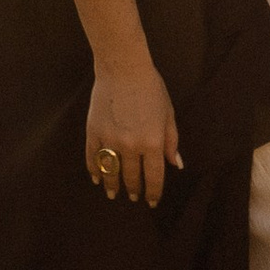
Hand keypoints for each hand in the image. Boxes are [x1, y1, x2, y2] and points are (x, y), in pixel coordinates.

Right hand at [87, 59, 181, 206]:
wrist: (123, 67)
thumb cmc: (150, 88)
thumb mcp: (168, 113)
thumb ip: (171, 141)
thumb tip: (176, 164)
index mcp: (152, 142)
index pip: (154, 176)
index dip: (153, 192)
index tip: (151, 201)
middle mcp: (131, 145)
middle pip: (131, 177)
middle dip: (134, 189)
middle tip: (134, 196)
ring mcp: (110, 139)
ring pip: (110, 171)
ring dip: (112, 185)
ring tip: (113, 194)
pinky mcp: (94, 132)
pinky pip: (92, 157)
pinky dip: (94, 170)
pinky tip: (96, 177)